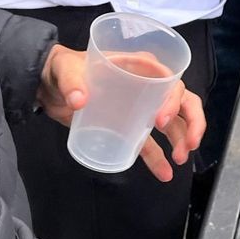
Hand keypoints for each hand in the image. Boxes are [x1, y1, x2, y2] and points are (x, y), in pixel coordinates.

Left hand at [37, 45, 205, 182]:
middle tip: (187, 144)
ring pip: (174, 123)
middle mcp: (146, 85)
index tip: (161, 120)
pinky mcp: (128, 127)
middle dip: (191, 122)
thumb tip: (79, 100)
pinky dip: (158, 158)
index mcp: (139, 65)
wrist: (48, 86)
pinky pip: (149, 143)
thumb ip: (72, 82)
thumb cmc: (63, 68)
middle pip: (183, 100)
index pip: (169, 80)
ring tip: (180, 159)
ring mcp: (140, 108)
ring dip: (181, 140)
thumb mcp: (66, 69)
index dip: (173, 100)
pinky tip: (166, 173)